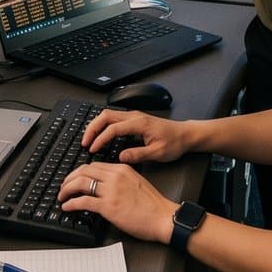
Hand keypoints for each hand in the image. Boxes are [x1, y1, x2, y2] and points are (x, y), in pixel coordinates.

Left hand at [58, 163, 177, 242]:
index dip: (79, 172)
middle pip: (83, 171)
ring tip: (62, 196)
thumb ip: (121, 180)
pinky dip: (71, 203)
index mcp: (122, 169)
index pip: (93, 165)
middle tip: (64, 187)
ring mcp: (111, 191)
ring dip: (67, 190)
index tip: (74, 178)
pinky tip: (67, 207)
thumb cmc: (154, 205)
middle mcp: (115, 176)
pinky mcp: (108, 206)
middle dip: (69, 178)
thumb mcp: (137, 183)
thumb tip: (105, 185)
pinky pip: (83, 201)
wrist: (163, 217)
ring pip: (80, 183)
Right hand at [81, 110, 195, 163]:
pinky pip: (114, 118)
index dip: (100, 139)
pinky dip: (103, 125)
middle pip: (106, 116)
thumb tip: (120, 157)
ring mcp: (134, 116)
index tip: (93, 149)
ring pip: (108, 115)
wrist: (186, 135)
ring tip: (89, 139)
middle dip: (92, 128)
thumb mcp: (158, 153)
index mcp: (139, 124)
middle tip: (85, 142)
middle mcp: (135, 116)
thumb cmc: (175, 143)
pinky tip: (101, 136)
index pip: (113, 128)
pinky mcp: (135, 119)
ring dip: (96, 126)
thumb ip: (138, 155)